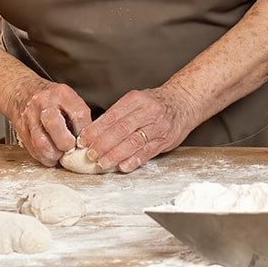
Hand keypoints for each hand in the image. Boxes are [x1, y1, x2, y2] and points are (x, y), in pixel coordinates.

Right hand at [2, 77, 90, 166]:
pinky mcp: (22, 130)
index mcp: (61, 94)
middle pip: (56, 126)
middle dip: (67, 144)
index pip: (79, 114)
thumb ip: (79, 117)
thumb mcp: (68, 98)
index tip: (84, 140)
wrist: (22, 91)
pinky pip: (34, 150)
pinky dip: (45, 158)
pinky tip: (51, 155)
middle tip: (71, 148)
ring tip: (61, 154)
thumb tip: (87, 142)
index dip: (84, 132)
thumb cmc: (50, 98)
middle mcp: (44, 103)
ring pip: (42, 143)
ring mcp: (30, 117)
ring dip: (55, 155)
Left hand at [80, 85, 194, 172]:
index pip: (112, 116)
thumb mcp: (136, 101)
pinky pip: (148, 152)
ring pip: (133, 141)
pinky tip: (123, 166)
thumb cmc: (155, 103)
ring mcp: (158, 126)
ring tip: (102, 163)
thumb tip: (94, 133)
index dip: (95, 130)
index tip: (83, 140)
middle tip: (89, 154)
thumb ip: (118, 115)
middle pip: (121, 129)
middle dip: (103, 143)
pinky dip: (134, 160)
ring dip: (115, 154)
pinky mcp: (165, 140)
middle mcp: (147, 111)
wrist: (184, 102)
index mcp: (135, 99)